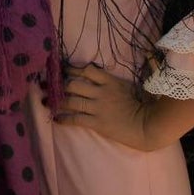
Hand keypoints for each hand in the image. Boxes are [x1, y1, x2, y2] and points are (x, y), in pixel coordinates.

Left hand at [54, 64, 193, 151]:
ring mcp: (98, 108)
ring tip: (45, 100)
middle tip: (46, 84)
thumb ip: (114, 79)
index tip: (59, 68)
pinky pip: (76, 119)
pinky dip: (64, 118)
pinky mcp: (97, 123)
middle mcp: (101, 92)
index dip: (70, 69)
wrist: (148, 126)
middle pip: (74, 84)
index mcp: (109, 81)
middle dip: (57, 84)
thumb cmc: (143, 105)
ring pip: (71, 100)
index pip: (86, 70)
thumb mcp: (129, 86)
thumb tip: (101, 71)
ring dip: (55, 100)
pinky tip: (55, 118)